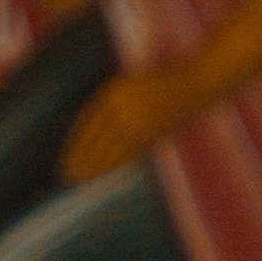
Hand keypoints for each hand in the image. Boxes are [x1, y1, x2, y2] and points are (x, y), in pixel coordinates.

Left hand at [62, 63, 203, 182]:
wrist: (194, 84)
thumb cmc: (162, 82)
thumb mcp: (130, 85)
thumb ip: (112, 104)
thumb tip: (92, 130)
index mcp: (111, 93)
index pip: (86, 122)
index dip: (76, 142)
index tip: (67, 155)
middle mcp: (121, 107)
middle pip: (95, 139)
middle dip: (81, 158)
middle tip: (69, 174)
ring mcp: (136, 121)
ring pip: (110, 149)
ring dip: (95, 166)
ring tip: (82, 179)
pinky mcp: (152, 133)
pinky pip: (129, 152)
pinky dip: (116, 164)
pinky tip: (106, 172)